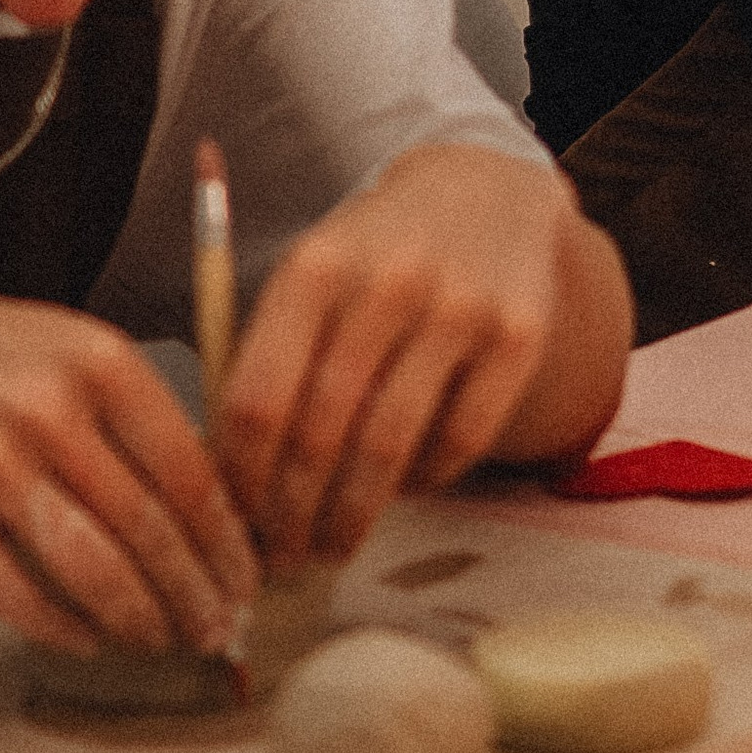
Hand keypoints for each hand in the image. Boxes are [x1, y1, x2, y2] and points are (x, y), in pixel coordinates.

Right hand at [0, 283, 257, 656]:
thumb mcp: (62, 344)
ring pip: (94, 570)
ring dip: (139, 619)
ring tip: (160, 640)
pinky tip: (88, 640)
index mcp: (97, 359)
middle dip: (194, 594)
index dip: (226, 540)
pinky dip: (64, 628)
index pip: (190, 469)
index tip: (245, 578)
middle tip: (215, 628)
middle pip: (150, 529)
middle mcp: (48, 408)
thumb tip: (212, 503)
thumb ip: (131, 410)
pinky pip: (20, 594)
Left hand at [213, 144, 576, 575]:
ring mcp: (459, 309)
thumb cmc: (373, 257)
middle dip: (294, 515)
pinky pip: (461, 441)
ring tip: (334, 546)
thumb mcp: (311, 278)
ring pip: (390, 447)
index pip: (258, 399)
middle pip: (322, 433)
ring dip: (354, 516)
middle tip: (284, 558)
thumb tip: (232, 485)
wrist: (485, 193)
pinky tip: (403, 491)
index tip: (234, 523)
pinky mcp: (518, 336)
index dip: (242, 479)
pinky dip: (425, 482)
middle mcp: (386, 284)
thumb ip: (269, 359)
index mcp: (313, 269)